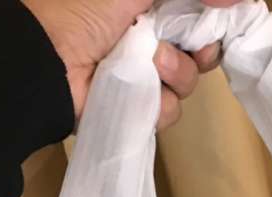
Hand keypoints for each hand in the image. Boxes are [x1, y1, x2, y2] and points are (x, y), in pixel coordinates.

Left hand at [22, 0, 242, 126]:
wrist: (45, 60)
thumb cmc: (84, 9)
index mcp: (146, 5)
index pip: (196, 13)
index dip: (214, 18)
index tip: (226, 17)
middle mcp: (148, 36)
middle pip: (199, 48)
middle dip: (204, 49)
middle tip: (199, 47)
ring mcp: (142, 74)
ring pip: (186, 82)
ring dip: (177, 73)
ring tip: (154, 63)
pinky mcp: (136, 109)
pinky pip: (168, 111)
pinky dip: (158, 103)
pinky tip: (142, 90)